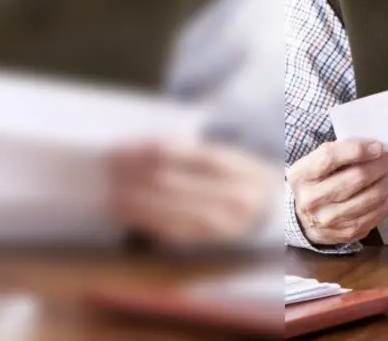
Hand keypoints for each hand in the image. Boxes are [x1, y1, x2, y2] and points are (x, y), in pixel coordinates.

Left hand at [108, 140, 279, 245]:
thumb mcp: (230, 157)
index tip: (122, 148)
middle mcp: (235, 194)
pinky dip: (146, 222)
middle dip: (136, 175)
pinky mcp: (212, 240)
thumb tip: (146, 148)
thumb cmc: (244, 178)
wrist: (279, 213)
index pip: (187, 154)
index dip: (150, 151)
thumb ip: (193, 152)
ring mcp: (225, 220)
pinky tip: (127, 214)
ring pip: (172, 210)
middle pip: (175, 182)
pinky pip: (174, 231)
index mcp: (238, 166)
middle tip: (108, 167)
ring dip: (136, 201)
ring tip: (110, 193)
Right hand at [288, 140, 387, 245]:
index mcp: (301, 175)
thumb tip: (374, 148)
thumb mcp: (313, 163)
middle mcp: (311, 199)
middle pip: (356, 178)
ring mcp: (327, 219)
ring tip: (385, 176)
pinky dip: (385, 202)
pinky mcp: (344, 233)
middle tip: (387, 160)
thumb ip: (338, 152)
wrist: (303, 218)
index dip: (358, 150)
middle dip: (379, 165)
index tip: (377, 147)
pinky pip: (375, 215)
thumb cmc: (315, 183)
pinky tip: (382, 195)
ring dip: (384, 183)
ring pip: (370, 197)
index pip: (330, 157)